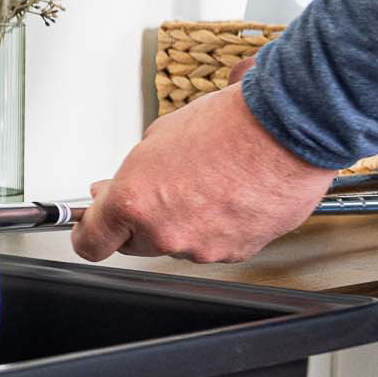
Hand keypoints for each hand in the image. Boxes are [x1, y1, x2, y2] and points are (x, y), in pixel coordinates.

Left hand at [71, 83, 334, 263]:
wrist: (287, 127)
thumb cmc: (229, 124)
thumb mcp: (157, 138)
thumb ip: (133, 175)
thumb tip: (119, 190)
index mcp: (133, 201)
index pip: (92, 242)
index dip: (90, 234)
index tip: (92, 228)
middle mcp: (164, 231)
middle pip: (134, 244)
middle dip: (139, 221)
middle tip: (156, 190)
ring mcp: (201, 247)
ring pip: (177, 243)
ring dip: (183, 221)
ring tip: (206, 183)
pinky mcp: (236, 252)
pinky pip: (214, 244)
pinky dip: (217, 226)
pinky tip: (229, 195)